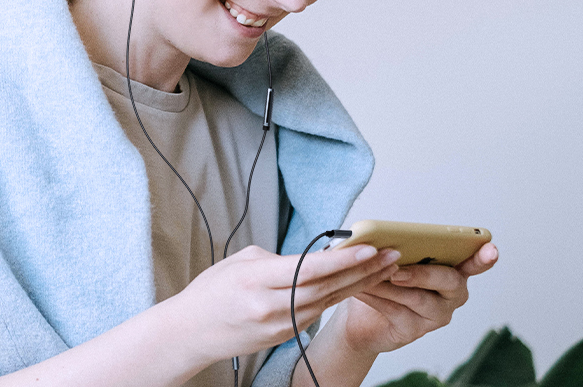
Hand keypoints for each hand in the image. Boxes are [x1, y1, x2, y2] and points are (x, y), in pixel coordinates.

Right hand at [165, 244, 401, 364]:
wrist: (190, 333)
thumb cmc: (210, 293)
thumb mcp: (238, 263)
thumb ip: (276, 259)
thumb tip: (308, 258)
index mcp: (256, 281)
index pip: (309, 269)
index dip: (341, 259)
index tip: (368, 246)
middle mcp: (271, 306)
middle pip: (327, 287)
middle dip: (363, 270)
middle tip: (391, 253)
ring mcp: (280, 324)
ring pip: (329, 300)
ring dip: (360, 283)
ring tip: (386, 267)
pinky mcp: (286, 335)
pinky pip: (318, 312)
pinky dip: (340, 296)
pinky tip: (359, 284)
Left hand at [336, 243, 499, 354]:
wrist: (360, 317)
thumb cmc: (380, 281)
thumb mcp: (389, 259)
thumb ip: (395, 248)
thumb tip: (382, 237)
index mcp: (451, 269)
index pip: (473, 262)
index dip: (483, 257)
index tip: (490, 249)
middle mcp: (451, 294)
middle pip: (448, 281)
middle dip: (422, 274)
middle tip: (396, 270)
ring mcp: (436, 315)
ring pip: (418, 298)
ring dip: (390, 286)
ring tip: (370, 277)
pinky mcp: (415, 331)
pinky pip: (397, 312)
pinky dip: (376, 298)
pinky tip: (361, 289)